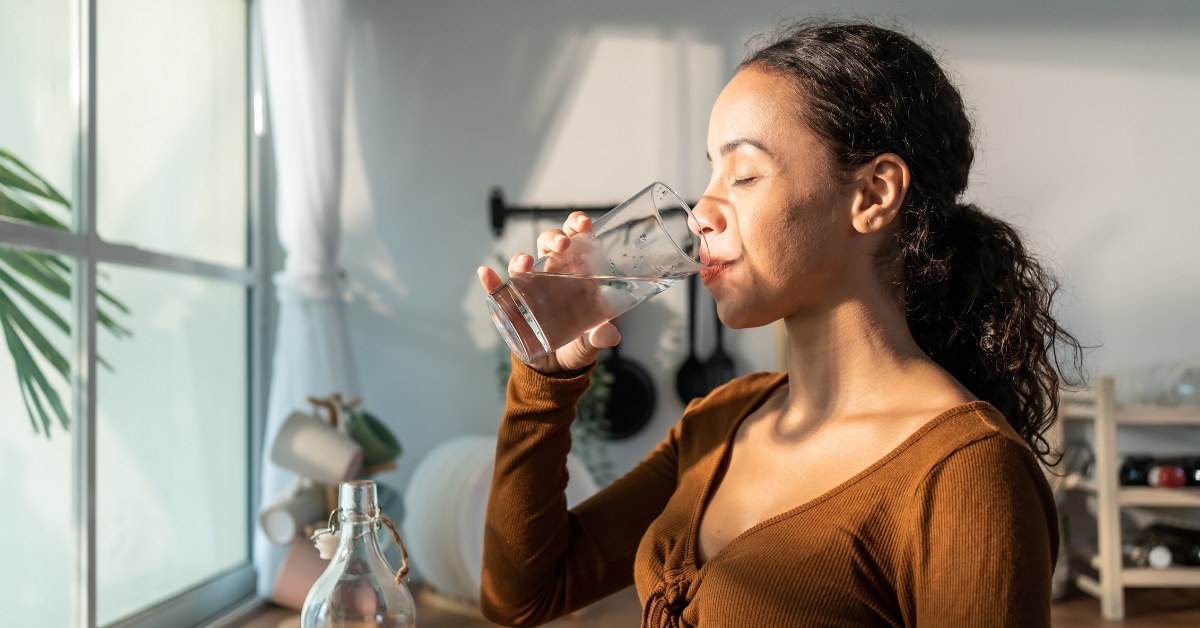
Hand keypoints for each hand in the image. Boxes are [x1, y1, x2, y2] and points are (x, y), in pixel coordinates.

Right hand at [478, 212, 620, 374]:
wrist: (556, 367)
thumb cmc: (578, 344)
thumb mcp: (592, 342)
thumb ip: (601, 337)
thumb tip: (609, 334)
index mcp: (577, 276)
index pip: (576, 242)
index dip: (577, 227)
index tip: (582, 223)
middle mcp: (553, 275)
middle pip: (549, 246)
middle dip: (554, 238)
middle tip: (562, 245)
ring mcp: (531, 288)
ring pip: (524, 263)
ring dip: (522, 258)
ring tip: (526, 262)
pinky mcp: (513, 304)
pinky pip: (498, 289)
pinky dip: (490, 282)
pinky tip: (486, 274)